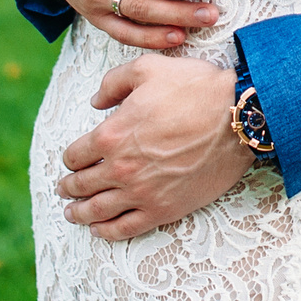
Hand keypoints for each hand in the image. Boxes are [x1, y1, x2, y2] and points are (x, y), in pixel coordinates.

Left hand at [56, 54, 252, 239]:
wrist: (236, 118)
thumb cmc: (195, 88)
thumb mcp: (148, 68)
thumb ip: (113, 83)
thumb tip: (95, 102)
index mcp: (111, 134)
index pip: (75, 155)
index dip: (70, 158)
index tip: (71, 160)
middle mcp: (120, 168)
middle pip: (82, 185)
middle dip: (69, 187)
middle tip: (64, 189)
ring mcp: (141, 192)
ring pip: (98, 211)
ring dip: (79, 213)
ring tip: (72, 214)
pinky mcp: (163, 209)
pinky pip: (125, 228)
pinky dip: (107, 232)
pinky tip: (98, 230)